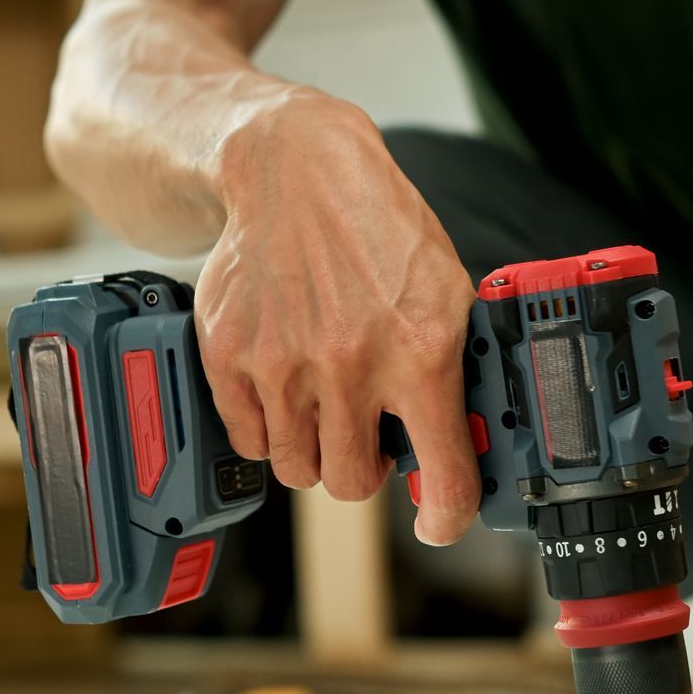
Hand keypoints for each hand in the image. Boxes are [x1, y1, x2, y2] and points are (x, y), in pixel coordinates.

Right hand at [195, 95, 481, 544]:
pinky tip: (283, 393)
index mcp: (420, 348)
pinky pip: (250, 441)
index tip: (439, 522)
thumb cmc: (375, 228)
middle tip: (366, 439)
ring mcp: (283, 363)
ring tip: (321, 410)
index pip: (441, 470)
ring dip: (313, 451)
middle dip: (362, 471)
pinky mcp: (229, 356)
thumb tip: (463, 442)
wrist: (295, 171)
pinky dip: (267, 430)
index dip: (446, 515)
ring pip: (297, 469)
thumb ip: (451, 367)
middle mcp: (350, 362)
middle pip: (351, 483)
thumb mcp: (444, 289)